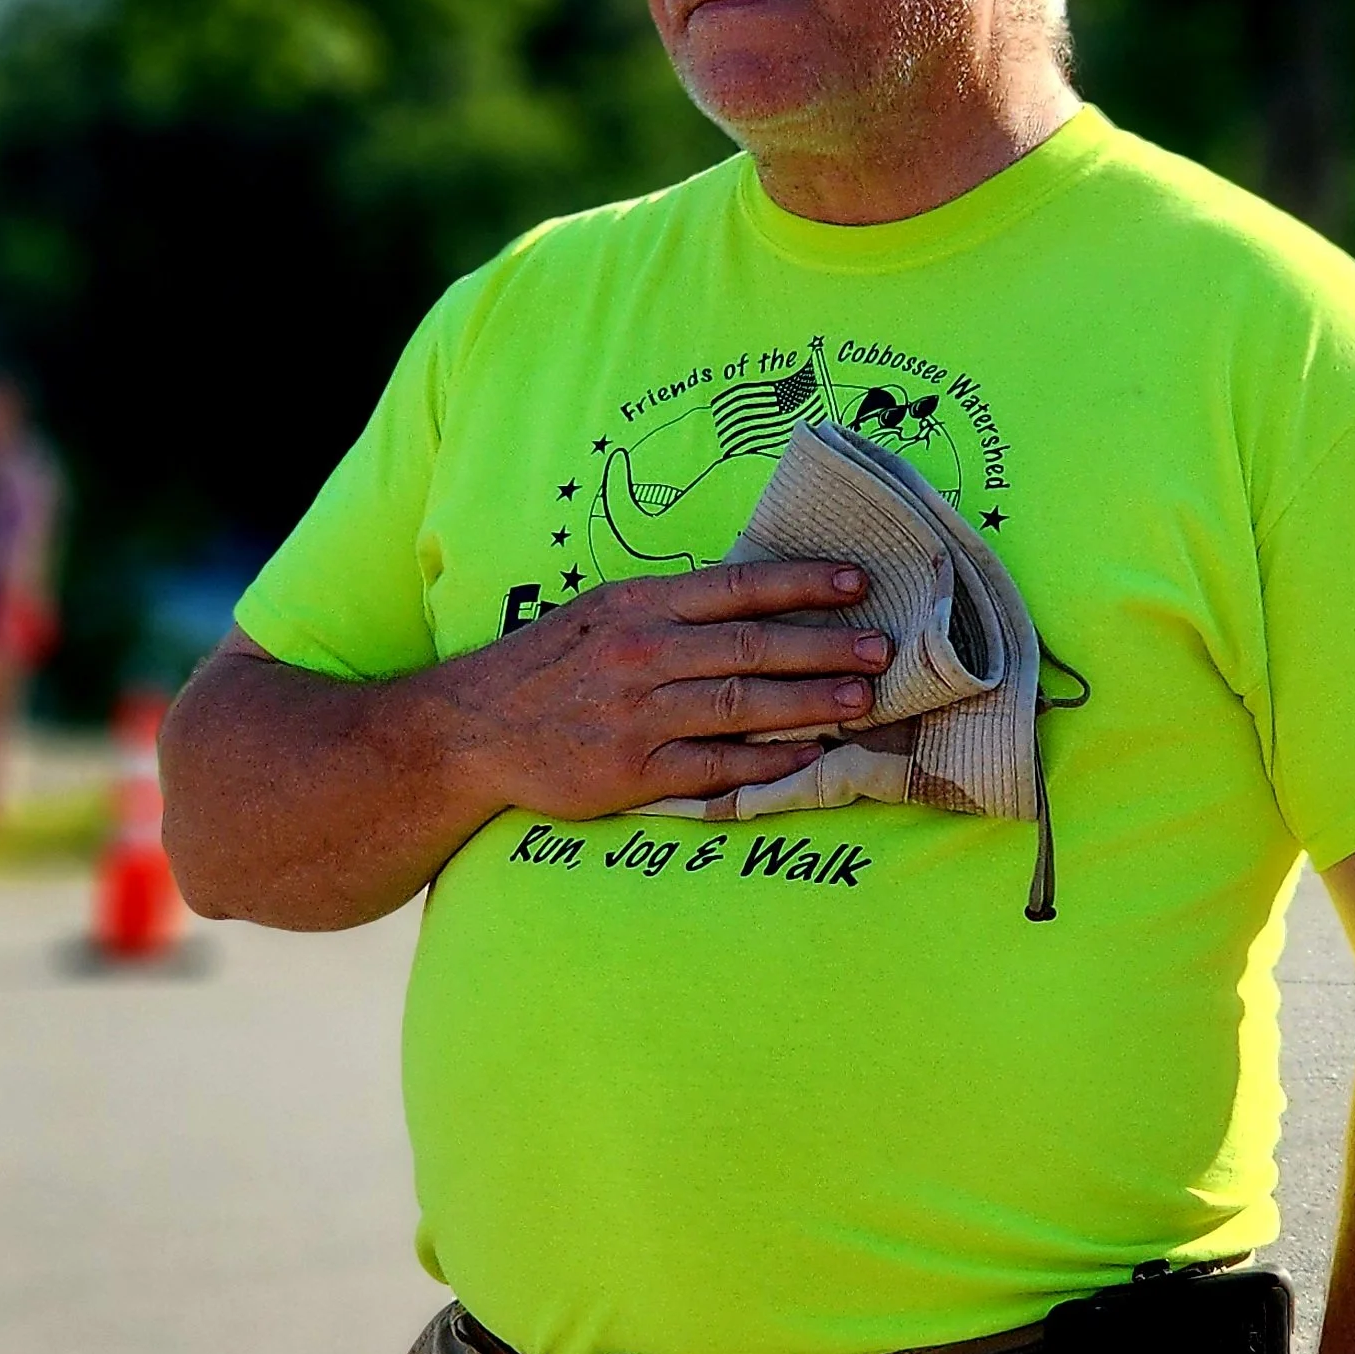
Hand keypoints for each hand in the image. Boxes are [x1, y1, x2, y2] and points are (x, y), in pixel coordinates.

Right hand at [451, 557, 889, 818]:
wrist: (471, 729)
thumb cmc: (547, 666)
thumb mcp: (602, 613)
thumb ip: (671, 609)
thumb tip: (755, 601)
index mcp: (638, 605)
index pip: (735, 587)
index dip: (801, 583)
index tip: (856, 581)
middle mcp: (642, 654)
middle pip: (751, 647)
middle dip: (825, 648)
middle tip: (882, 650)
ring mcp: (638, 716)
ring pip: (742, 707)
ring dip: (810, 703)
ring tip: (863, 700)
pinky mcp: (633, 772)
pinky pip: (716, 766)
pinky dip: (767, 761)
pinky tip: (811, 756)